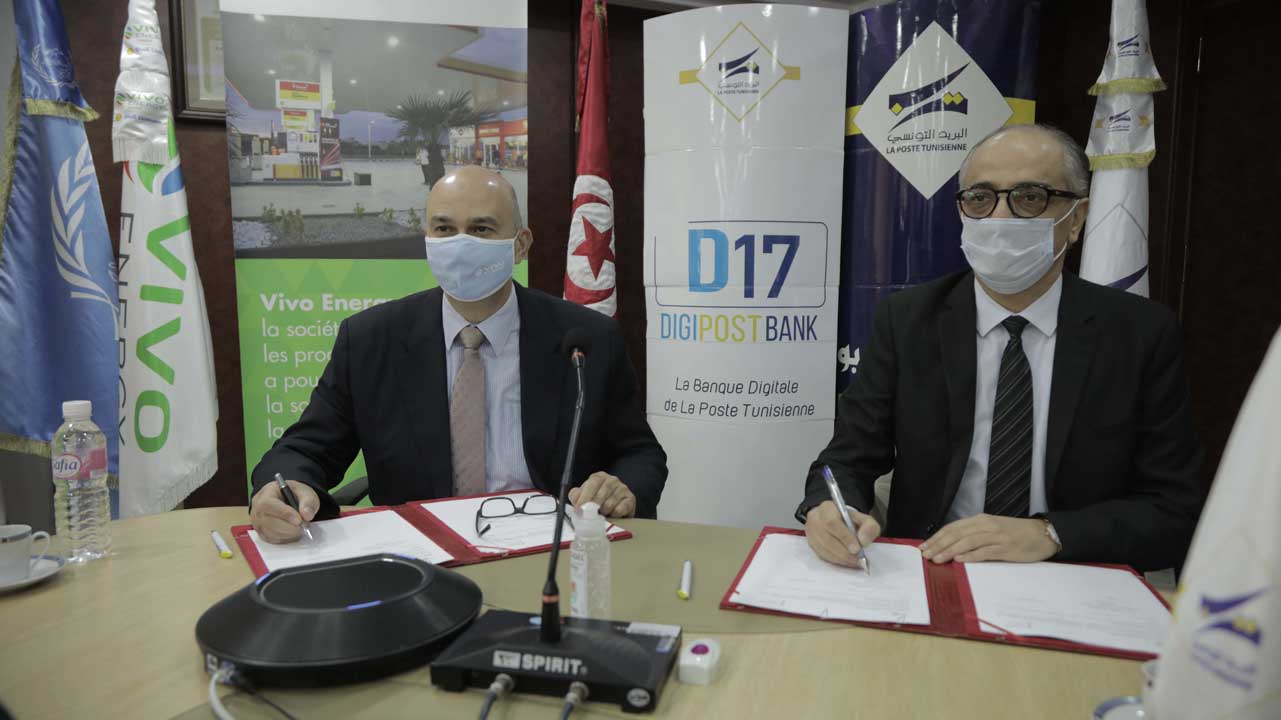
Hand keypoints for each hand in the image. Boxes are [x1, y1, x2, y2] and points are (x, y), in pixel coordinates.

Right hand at [250, 479, 319, 543]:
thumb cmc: (293, 494)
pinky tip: (293, 532)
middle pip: (268, 522)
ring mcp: (258, 523)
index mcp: (266, 494)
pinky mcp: (262, 533)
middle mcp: (257, 509)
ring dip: (289, 534)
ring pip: (271, 533)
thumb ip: (308, 501)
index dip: (284, 514)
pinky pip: (273, 540)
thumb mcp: (304, 492)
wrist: (287, 500)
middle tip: (303, 526)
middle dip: (289, 527)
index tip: (299, 520)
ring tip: (300, 527)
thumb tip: (307, 515)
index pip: (268, 505)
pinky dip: (285, 538)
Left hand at [568, 472, 635, 517]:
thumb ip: (576, 496)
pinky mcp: (631, 499)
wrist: (616, 508)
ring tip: (601, 514)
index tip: (579, 508)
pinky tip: (612, 515)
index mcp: (599, 477)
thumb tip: (575, 499)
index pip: (592, 482)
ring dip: (603, 512)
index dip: (585, 497)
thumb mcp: (584, 496)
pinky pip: (620, 509)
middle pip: (601, 493)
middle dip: (593, 507)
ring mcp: (623, 488)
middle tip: (588, 516)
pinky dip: (614, 515)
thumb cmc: (598, 501)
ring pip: (609, 503)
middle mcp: (612, 480)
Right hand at [804, 500, 880, 568]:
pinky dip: (837, 561)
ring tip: (855, 561)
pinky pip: (823, 555)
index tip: (857, 548)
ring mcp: (811, 533)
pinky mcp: (811, 544)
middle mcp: (815, 519)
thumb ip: (869, 527)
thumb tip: (863, 541)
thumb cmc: (849, 520)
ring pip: (824, 549)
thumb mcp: (864, 519)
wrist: (838, 521)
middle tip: (858, 558)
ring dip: (842, 558)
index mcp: (827, 508)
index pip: (832, 522)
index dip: (844, 537)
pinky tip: (847, 561)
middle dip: (844, 551)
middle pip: (827, 538)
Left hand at [920, 514, 1057, 563]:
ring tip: (937, 559)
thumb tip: (951, 547)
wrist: (1043, 534)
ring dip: (949, 550)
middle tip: (925, 555)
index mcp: (980, 520)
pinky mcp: (1006, 548)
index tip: (923, 547)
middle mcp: (986, 526)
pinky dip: (971, 556)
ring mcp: (996, 536)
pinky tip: (959, 560)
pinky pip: (985, 551)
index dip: (936, 537)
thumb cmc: (1016, 534)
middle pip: (956, 534)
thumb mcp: (992, 530)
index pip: (953, 528)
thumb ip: (974, 535)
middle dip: (938, 544)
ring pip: (967, 542)